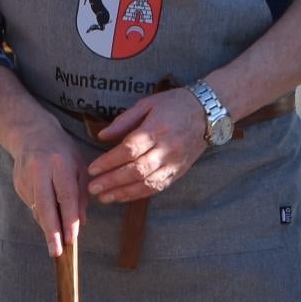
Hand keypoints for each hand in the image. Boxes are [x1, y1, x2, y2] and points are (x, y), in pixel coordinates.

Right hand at [8, 125, 90, 256]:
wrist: (30, 133)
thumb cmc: (61, 150)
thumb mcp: (79, 165)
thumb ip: (81, 193)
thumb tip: (81, 221)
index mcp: (60, 163)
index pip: (66, 196)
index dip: (69, 219)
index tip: (72, 238)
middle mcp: (40, 170)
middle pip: (45, 206)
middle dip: (51, 231)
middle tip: (56, 252)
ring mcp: (25, 178)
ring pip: (38, 209)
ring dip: (48, 226)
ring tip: (56, 240)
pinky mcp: (17, 184)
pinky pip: (32, 205)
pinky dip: (42, 213)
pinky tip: (49, 213)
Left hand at [88, 87, 208, 203]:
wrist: (208, 113)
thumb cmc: (174, 105)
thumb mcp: (147, 104)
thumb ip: (124, 121)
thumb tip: (101, 136)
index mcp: (157, 129)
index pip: (130, 149)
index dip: (109, 161)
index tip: (92, 169)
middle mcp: (166, 149)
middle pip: (136, 170)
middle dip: (112, 181)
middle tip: (92, 188)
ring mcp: (174, 163)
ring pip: (147, 183)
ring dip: (123, 193)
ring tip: (104, 198)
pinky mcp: (178, 172)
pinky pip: (157, 187)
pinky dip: (139, 194)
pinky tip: (123, 197)